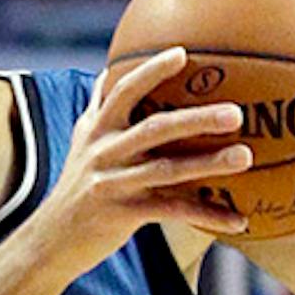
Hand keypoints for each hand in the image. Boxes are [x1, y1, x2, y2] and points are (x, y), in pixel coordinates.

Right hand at [41, 47, 253, 275]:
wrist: (49, 241)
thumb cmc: (76, 187)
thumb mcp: (80, 144)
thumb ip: (98, 108)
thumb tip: (108, 71)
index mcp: (96, 130)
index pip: (123, 92)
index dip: (151, 71)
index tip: (182, 53)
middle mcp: (103, 153)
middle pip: (155, 128)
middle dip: (196, 119)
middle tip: (236, 113)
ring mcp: (112, 185)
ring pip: (166, 170)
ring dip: (208, 164)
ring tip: (245, 157)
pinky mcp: (121, 216)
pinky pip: (171, 212)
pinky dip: (207, 216)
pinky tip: (237, 220)